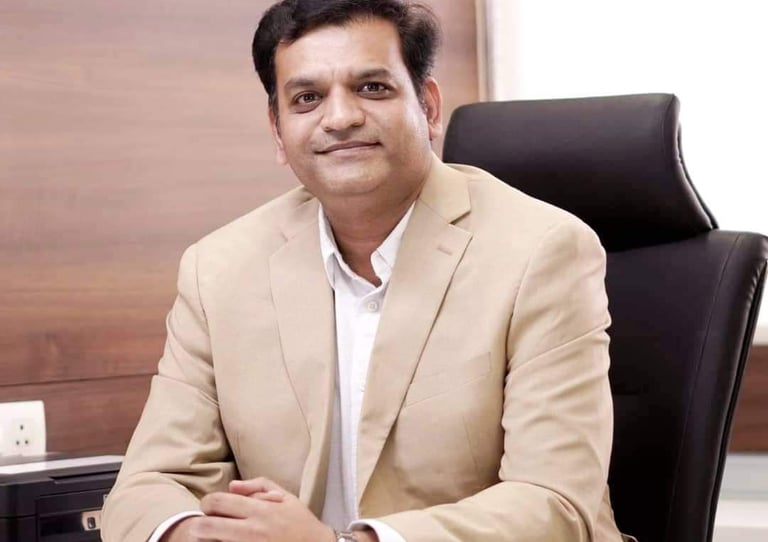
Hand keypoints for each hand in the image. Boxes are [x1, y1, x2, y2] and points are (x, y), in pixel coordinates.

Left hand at [177, 477, 334, 541]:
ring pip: (212, 541)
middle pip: (206, 525)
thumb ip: (258, 485)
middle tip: (204, 525)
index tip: (211, 507)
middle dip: (198, 524)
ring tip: (215, 535)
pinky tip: (227, 541)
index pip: (217, 501)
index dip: (207, 503)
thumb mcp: (285, 496)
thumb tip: (231, 486)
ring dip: (208, 538)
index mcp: (259, 510)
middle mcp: (252, 530)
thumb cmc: (300, 522)